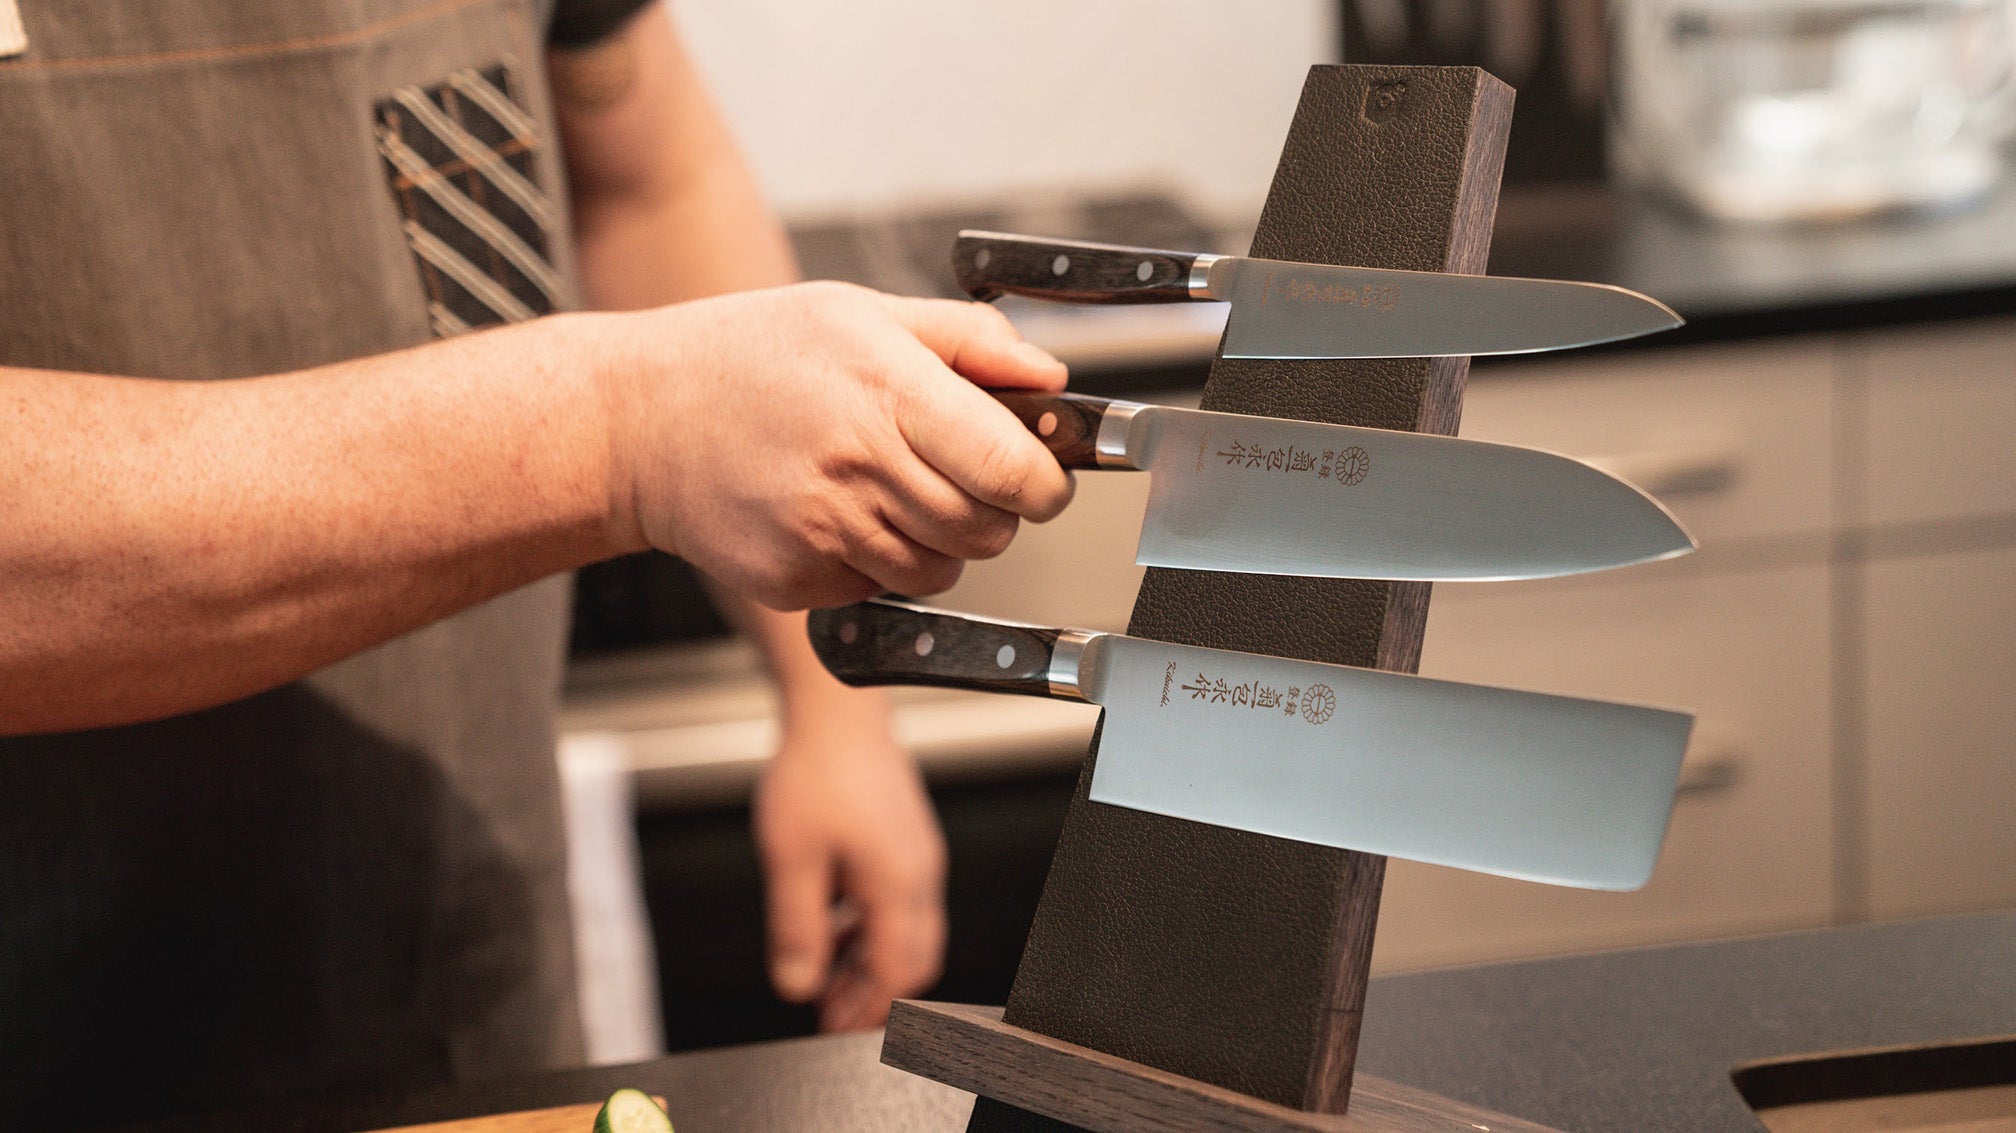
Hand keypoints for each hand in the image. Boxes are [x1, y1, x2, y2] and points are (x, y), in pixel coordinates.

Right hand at [594, 282, 1072, 608]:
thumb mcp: (860, 313)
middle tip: (956, 473)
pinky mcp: (797, 581)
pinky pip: (879, 589)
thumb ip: (967, 341)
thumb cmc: (750, 358)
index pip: (1012, 469)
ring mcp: (824, 532)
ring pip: (941, 569)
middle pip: (988, 530)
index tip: (1040, 474)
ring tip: (885, 486)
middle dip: (993, 509)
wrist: (635, 422)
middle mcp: (858, 466)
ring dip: (936, 539)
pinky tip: (834, 511)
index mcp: (886, 390)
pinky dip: (875, 561)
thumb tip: (1049, 378)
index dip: (1044, 481)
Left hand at [752, 695, 946, 1030]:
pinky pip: (897, 899)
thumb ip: (796, 928)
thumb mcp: (791, 859)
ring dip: (866, 958)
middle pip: (912, 958)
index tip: (835, 1029)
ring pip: (905, 930)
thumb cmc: (817, 768)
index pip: (898, 973)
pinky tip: (830, 922)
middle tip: (831, 1012)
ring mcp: (915, 853)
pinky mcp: (904, 837)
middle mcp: (919, 872)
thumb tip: (797, 984)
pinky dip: (867, 924)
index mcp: (898, 884)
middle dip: (873, 992)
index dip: (868, 1009)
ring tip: (822, 973)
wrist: (836, 707)